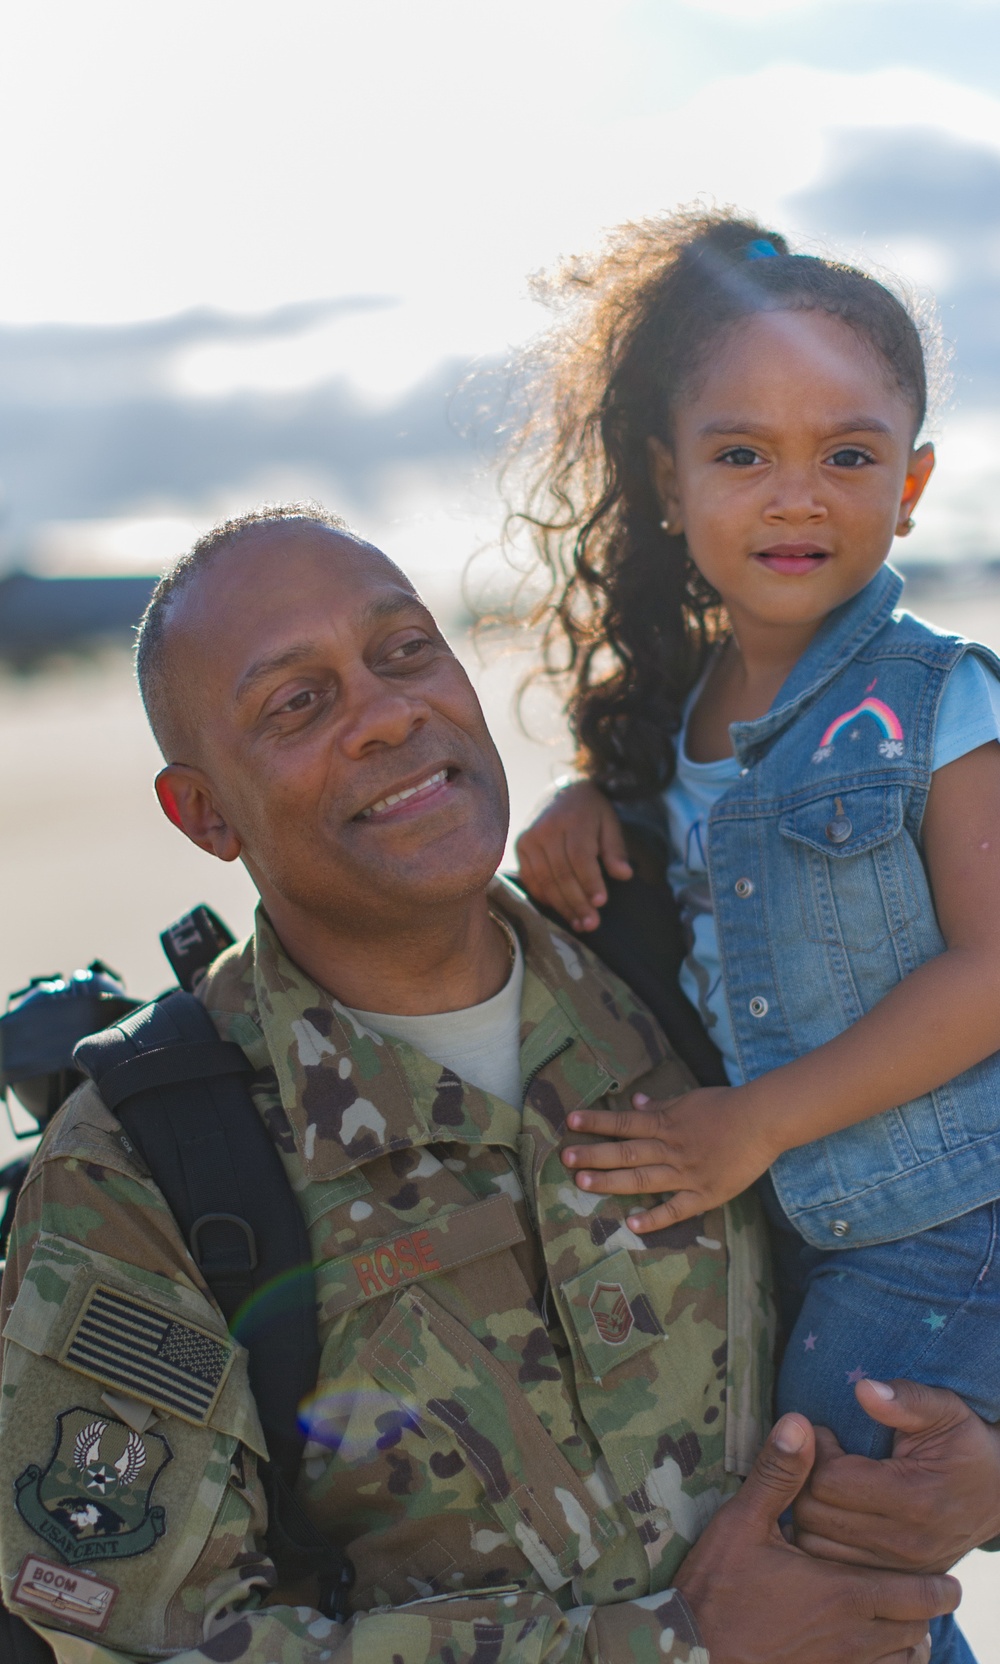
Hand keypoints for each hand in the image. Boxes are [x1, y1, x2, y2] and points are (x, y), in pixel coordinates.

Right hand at [515, 782, 630, 930]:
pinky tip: (560, 910)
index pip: (579, 857)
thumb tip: (624, 875)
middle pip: (561, 873)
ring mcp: (529, 839)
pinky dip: (544, 898)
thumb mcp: (610, 823)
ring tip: (579, 924)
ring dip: (562, 906)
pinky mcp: (520, 847)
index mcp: (573, 820)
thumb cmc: (591, 812)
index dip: (590, 882)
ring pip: (544, 880)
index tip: (601, 903)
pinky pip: (530, 879)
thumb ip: (616, 849)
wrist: (562, 792)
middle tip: (591, 924)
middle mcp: (546, 829)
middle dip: (577, 902)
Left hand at [562, 1086, 773, 1230]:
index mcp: (666, 1123)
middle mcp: (671, 1148)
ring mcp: (686, 1173)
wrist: (763, 1121)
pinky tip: (631, 1224)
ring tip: (582, 1184)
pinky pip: (676, 1209)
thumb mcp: (689, 1099)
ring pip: (642, 1178)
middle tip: (565, 1158)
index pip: (624, 1121)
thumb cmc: (727, 1107)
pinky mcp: (704, 1194)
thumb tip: (633, 1099)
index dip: (597, 1122)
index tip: (570, 1121)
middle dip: (594, 1155)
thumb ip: (660, 1103)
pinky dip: (654, 1218)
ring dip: (611, 1181)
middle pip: (626, 1151)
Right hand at [675, 1413, 959, 1663]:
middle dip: (926, 1610)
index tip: (947, 1577)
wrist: (689, 1650)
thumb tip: (801, 1422)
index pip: (917, 1596)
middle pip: (916, 1630)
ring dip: (908, 1640)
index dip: (938, 1587)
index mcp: (842, 1592)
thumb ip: (779, 1475)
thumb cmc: (716, 1586)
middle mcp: (850, 1637)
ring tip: (903, 1620)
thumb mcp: (741, 1522)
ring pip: (900, 1661)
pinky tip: (871, 1650)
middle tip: (928, 1591)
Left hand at [795, 1376, 999, 1573]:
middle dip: (804, 1480)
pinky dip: (820, 1539)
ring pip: (816, 1547)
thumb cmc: (966, 1444)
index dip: (816, 1451)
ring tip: (822, 1483)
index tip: (826, 1433)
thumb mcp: (945, 1410)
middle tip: (819, 1457)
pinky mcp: (895, 1581)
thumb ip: (906, 1400)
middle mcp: (905, 1542)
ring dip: (807, 1511)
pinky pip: (833, 1568)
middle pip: (815, 1516)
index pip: (830, 1482)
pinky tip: (830, 1511)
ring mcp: (899, 1569)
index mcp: (914, 1498)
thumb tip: (862, 1389)